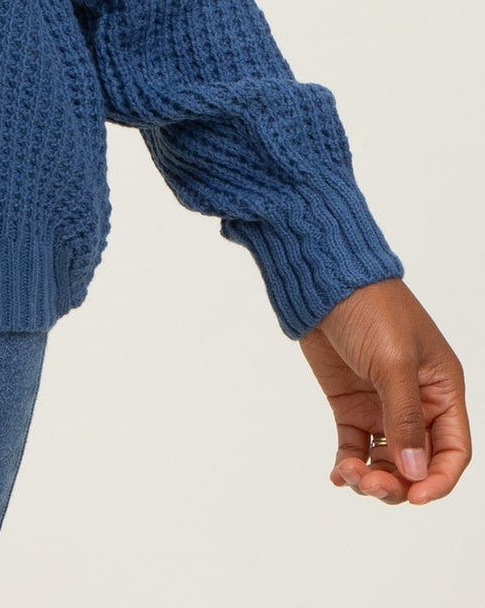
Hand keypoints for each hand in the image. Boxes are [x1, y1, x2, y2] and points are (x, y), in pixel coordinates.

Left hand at [298, 276, 469, 504]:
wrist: (322, 279)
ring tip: (348, 473)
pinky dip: (348, 465)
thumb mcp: (394, 360)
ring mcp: (381, 404)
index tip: (415, 495)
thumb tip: (414, 472)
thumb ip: (405, 417)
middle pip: (417, 463)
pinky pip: (355, 447)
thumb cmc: (370, 307)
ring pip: (386, 460)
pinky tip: (338, 474)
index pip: (453, 449)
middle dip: (397, 482)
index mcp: (441, 389)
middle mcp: (417, 402)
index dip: (439, 479)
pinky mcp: (350, 404)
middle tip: (370, 482)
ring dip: (371, 477)